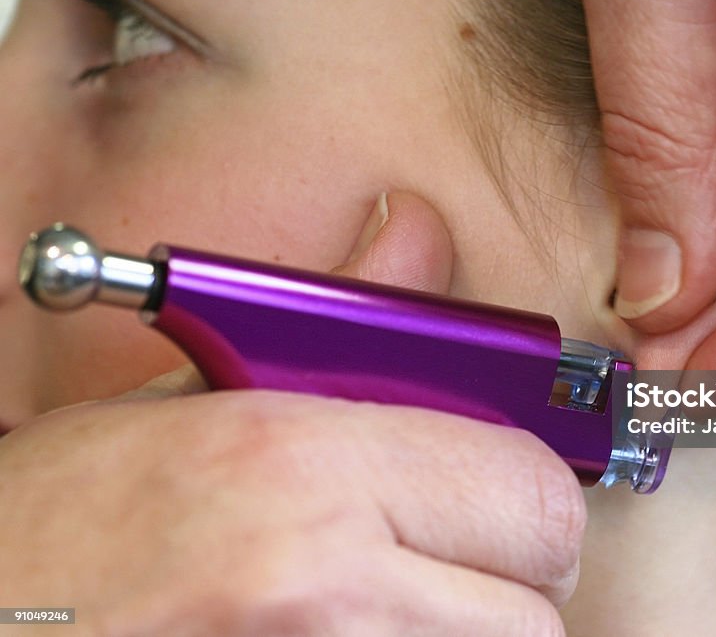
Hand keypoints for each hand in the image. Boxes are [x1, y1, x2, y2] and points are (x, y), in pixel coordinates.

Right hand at [0, 193, 582, 635]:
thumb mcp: (190, 401)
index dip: (528, 501)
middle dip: (509, 578)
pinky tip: (352, 633)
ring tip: (385, 604)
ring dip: (464, 629)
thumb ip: (334, 325)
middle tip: (447, 563)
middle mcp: (327, 584)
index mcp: (304, 468)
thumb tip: (417, 235)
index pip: (535, 494)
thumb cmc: (61, 531)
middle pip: (538, 598)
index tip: (499, 504)